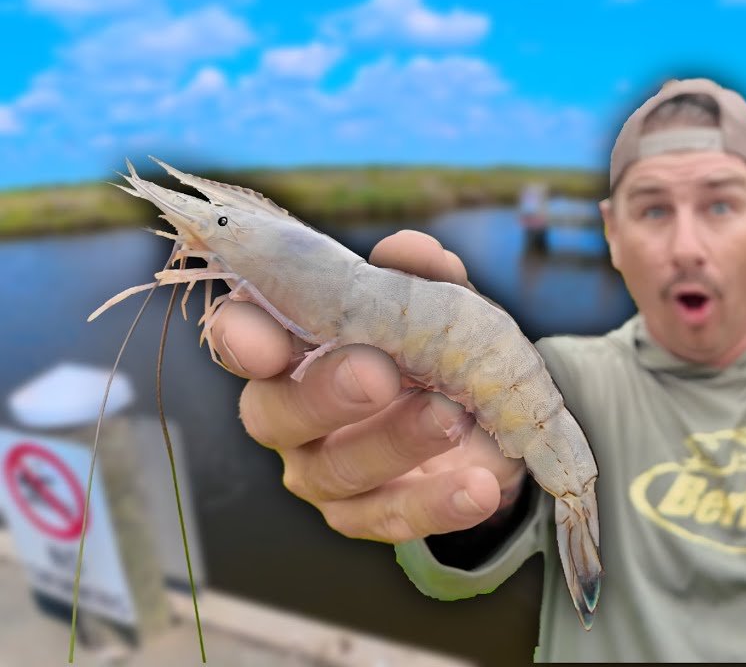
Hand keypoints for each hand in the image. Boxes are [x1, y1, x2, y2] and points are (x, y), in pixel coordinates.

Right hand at [209, 230, 525, 542]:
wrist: (485, 427)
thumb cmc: (434, 352)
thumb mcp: (437, 308)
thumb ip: (421, 279)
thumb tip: (412, 250)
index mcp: (290, 347)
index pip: (239, 338)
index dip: (239, 338)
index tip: (262, 341)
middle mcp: (289, 412)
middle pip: (275, 412)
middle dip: (325, 392)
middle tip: (380, 374)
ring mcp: (322, 471)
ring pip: (337, 468)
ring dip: (396, 441)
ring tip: (451, 416)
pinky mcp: (365, 515)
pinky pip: (392, 517)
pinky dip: (439, 504)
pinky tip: (480, 487)